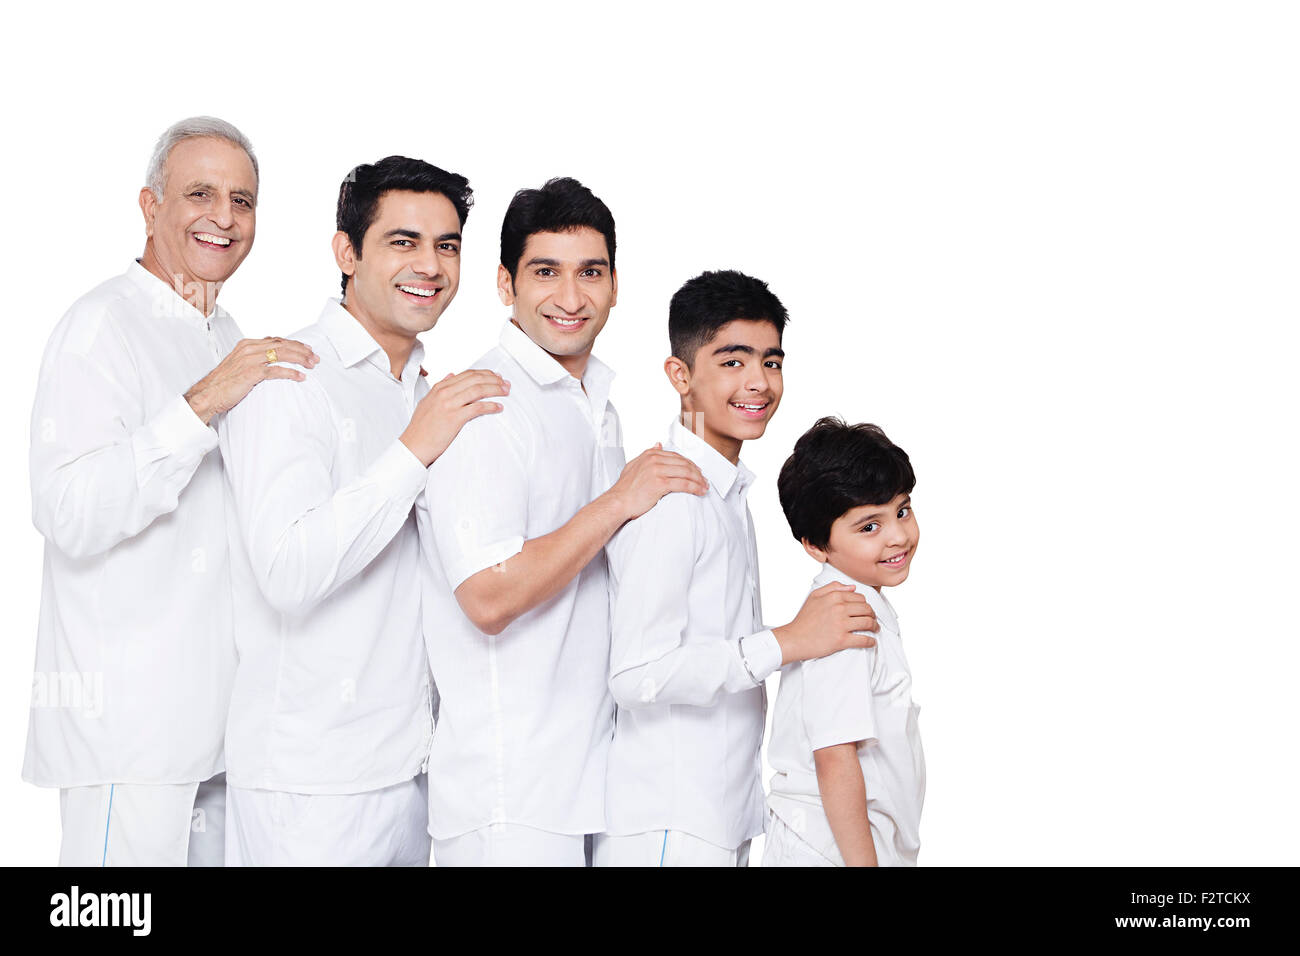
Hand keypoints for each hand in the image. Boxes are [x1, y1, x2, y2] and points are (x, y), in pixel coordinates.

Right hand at [185, 337, 318, 424]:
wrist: (207, 394)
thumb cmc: (223, 383)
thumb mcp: (239, 365)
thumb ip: (254, 359)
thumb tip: (270, 360)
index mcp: (246, 345)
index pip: (276, 340)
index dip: (294, 344)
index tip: (307, 348)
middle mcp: (249, 349)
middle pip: (282, 345)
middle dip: (301, 350)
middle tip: (315, 357)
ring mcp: (249, 360)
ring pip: (281, 354)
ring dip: (300, 359)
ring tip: (312, 365)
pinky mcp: (250, 373)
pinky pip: (276, 371)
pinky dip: (291, 373)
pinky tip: (301, 377)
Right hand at [400, 370, 509, 466]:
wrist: (413, 445)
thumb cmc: (420, 427)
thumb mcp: (427, 401)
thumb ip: (440, 387)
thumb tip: (450, 375)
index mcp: (439, 387)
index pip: (467, 374)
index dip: (485, 374)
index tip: (496, 376)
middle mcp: (444, 393)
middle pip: (475, 379)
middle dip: (494, 379)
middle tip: (506, 383)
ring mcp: (449, 404)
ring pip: (478, 390)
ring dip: (495, 389)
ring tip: (506, 392)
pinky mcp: (454, 418)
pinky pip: (477, 407)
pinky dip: (491, 406)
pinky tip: (498, 407)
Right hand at [604, 443, 708, 520]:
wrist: (618, 502)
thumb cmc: (626, 488)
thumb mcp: (634, 465)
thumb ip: (648, 454)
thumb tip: (659, 444)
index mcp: (650, 454)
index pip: (677, 456)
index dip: (690, 464)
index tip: (697, 472)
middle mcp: (654, 459)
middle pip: (684, 464)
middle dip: (697, 472)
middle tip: (705, 480)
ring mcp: (657, 470)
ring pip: (686, 473)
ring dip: (699, 480)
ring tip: (705, 487)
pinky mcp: (660, 483)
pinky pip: (683, 484)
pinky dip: (695, 488)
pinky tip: (700, 491)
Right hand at [772, 582, 878, 663]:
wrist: (794, 638)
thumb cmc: (804, 619)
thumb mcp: (814, 596)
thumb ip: (832, 587)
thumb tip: (852, 587)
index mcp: (834, 596)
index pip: (859, 598)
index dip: (865, 604)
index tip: (866, 610)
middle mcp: (839, 608)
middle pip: (867, 609)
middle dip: (872, 615)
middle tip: (872, 620)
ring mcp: (841, 624)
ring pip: (868, 623)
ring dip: (874, 627)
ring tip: (874, 629)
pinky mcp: (841, 640)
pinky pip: (863, 640)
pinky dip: (870, 641)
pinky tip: (872, 642)